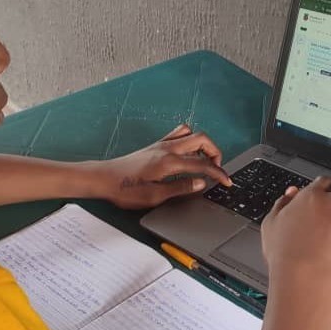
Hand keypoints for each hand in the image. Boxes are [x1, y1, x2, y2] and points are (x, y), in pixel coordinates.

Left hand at [94, 124, 231, 208]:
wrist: (103, 179)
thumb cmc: (125, 189)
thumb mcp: (155, 196)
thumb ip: (180, 188)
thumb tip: (201, 183)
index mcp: (169, 162)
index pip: (203, 164)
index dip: (219, 174)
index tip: (227, 182)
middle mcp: (167, 148)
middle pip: (202, 140)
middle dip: (216, 153)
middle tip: (218, 169)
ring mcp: (161, 144)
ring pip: (191, 134)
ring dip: (203, 145)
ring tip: (205, 161)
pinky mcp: (155, 145)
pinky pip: (178, 134)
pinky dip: (189, 141)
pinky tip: (188, 154)